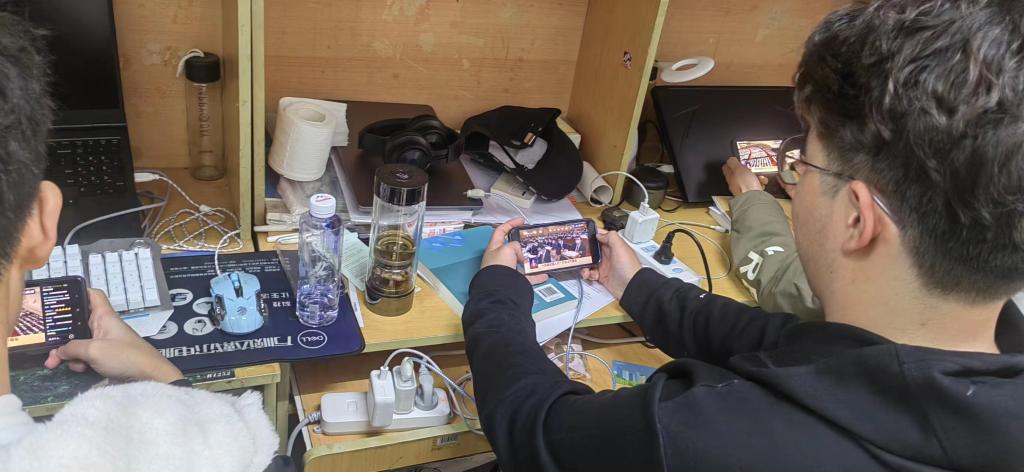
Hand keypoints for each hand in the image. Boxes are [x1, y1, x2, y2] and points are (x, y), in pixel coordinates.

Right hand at [44, 289, 183, 382]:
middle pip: (77, 323)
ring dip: (68, 352)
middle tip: (47, 347)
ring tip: (57, 363)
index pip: (92, 294)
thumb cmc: (124, 356)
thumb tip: (59, 351)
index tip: (59, 300)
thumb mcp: (94, 350)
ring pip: (79, 342)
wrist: (149, 377)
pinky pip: (86, 355)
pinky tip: (80, 369)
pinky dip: (80, 362)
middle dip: (61, 335)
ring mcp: (104, 342)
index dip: (77, 292)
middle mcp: (103, 326)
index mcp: (104, 316)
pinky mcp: (105, 357)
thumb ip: (72, 348)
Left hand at [481, 217, 548, 284]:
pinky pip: (527, 277)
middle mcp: (498, 259)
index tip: (521, 220)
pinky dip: (535, 276)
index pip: (501, 231)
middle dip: (521, 244)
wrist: (499, 289)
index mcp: (494, 248)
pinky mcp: (513, 281)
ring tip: (536, 257)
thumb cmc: (498, 267)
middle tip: (530, 241)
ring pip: (519, 262)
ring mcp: (506, 270)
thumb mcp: (508, 249)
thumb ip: (515, 246)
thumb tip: (520, 255)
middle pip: (510, 247)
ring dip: (528, 260)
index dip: (510, 224)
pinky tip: (543, 275)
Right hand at [580, 230, 641, 299]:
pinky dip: (588, 274)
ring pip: (589, 262)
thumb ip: (610, 236)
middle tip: (578, 254)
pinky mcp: (602, 276)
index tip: (581, 235)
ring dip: (584, 264)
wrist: (631, 286)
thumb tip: (599, 234)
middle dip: (584, 251)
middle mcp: (608, 255)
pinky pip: (590, 273)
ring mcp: (605, 266)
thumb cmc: (628, 267)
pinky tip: (590, 274)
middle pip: (592, 250)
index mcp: (613, 246)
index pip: (601, 237)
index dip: (592, 235)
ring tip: (585, 268)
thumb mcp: (620, 247)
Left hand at [722, 157, 768, 195]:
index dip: (732, 163)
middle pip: (740, 174)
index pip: (727, 168)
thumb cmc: (745, 184)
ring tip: (761, 178)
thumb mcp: (738, 169)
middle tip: (752, 170)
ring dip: (756, 177)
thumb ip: (733, 163)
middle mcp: (734, 184)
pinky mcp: (750, 194)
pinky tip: (762, 183)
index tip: (737, 160)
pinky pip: (756, 186)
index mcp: (729, 176)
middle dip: (748, 170)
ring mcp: (742, 190)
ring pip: (749, 180)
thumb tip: (730, 159)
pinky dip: (760, 183)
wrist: (753, 200)